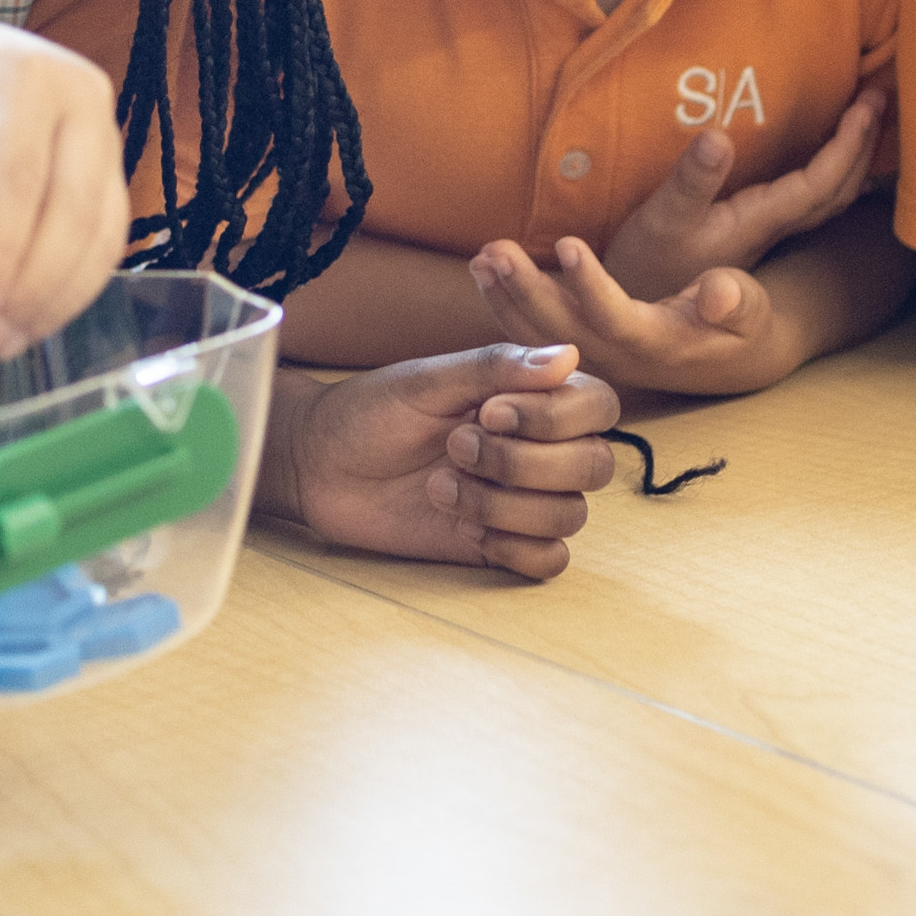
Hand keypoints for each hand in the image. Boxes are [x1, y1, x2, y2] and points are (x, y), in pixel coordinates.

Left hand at [0, 23, 128, 355]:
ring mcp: (107, 139)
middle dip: (29, 286)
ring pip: (98, 236)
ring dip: (52, 300)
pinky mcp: (110, 177)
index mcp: (26, 75)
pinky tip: (25, 319)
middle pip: (71, 211)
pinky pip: (102, 245)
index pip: (18, 176)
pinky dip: (67, 292)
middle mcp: (83, 101)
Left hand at [260, 344, 624, 580]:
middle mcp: (537, 447)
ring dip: (504, 502)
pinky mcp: (498, 544)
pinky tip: (466, 528)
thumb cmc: (369, 412)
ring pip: (570, 515)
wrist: (317, 466)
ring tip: (440, 484)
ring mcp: (520, 499)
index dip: (556, 416)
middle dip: (523, 461)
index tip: (489, 411)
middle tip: (455, 446)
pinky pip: (549, 560)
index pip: (598, 406)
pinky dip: (515, 547)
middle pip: (595, 465)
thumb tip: (570, 355)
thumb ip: (495, 367)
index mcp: (529, 398)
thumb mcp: (426, 380)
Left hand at [474, 236, 797, 395]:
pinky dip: (506, 305)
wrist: (730, 357)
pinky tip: (483, 273)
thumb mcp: (751, 310)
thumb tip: (720, 292)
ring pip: (542, 334)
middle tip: (494, 251)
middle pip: (564, 331)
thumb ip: (736, 301)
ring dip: (507, 297)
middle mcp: (620, 359)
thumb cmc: (743, 324)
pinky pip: (536, 333)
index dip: (592, 287)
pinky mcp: (582, 350)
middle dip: (527, 291)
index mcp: (660, 345)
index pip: (618, 320)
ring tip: (481, 258)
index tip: (566, 244)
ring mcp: (597, 358)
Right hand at [595, 92, 883, 299]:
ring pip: (829, 198)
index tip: (868, 102)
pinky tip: (826, 159)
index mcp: (761, 220)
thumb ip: (692, 181)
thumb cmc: (646, 263)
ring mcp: (767, 233)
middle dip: (863, 143)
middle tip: (878, 96)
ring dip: (852, 158)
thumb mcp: (661, 219)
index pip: (823, 181)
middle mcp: (774, 228)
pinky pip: (810, 201)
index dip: (850, 142)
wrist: (639, 316)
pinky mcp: (753, 232)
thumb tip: (718, 136)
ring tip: (862, 120)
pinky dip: (830, 174)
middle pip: (839, 189)